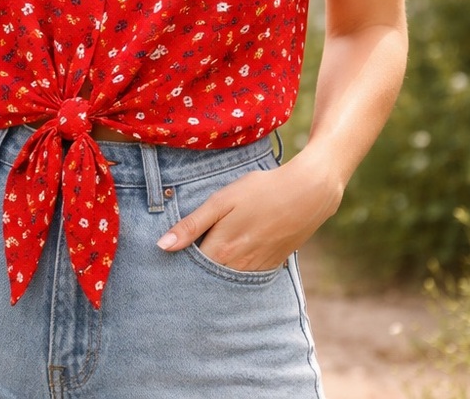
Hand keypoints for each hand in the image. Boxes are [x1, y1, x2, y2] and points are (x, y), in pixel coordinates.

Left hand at [156, 154, 343, 270]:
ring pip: (227, 279)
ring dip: (216, 273)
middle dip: (194, 272)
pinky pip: (247, 277)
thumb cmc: (260, 191)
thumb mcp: (222, 201)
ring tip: (207, 259)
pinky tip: (233, 259)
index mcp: (221, 249)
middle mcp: (237, 266)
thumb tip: (162, 246)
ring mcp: (256, 269)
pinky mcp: (271, 266)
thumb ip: (192, 224)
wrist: (307, 193)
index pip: (190, 268)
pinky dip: (236, 272)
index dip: (178, 263)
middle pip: (208, 277)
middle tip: (182, 263)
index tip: (166, 260)